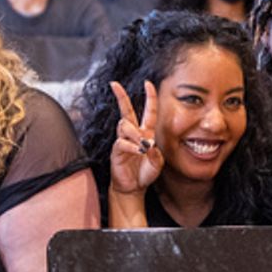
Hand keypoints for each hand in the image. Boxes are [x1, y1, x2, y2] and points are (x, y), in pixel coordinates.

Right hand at [108, 80, 162, 195]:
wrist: (134, 187)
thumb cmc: (145, 174)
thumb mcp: (157, 163)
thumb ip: (156, 153)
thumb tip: (148, 145)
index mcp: (145, 133)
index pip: (148, 111)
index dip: (149, 97)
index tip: (148, 83)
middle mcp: (133, 134)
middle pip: (126, 110)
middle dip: (121, 96)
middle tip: (114, 84)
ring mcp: (123, 141)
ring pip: (125, 125)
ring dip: (135, 133)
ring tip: (142, 146)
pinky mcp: (116, 150)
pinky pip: (122, 142)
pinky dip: (131, 146)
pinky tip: (137, 151)